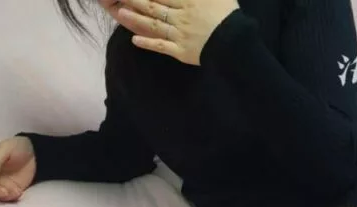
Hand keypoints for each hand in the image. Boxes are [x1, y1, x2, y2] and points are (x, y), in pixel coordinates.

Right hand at [0, 136, 35, 201]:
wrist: (33, 153)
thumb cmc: (15, 147)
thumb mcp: (5, 149)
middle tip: (5, 191)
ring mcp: (0, 183)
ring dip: (4, 197)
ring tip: (16, 191)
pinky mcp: (10, 189)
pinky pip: (8, 198)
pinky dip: (12, 197)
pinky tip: (19, 192)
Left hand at [108, 0, 238, 65]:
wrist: (234, 42)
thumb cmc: (228, 15)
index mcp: (188, 0)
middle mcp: (180, 16)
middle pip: (154, 6)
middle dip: (137, 0)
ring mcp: (179, 35)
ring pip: (154, 25)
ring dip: (137, 19)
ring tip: (121, 13)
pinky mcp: (181, 52)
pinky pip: (161, 47)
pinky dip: (148, 44)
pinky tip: (135, 41)